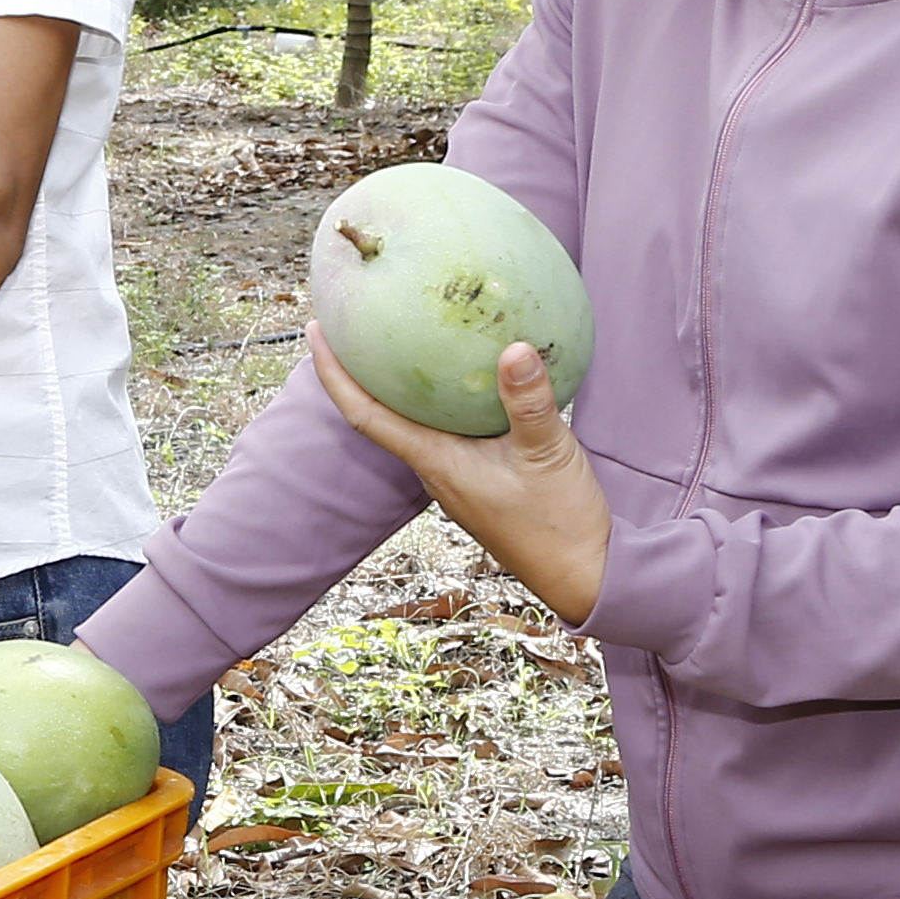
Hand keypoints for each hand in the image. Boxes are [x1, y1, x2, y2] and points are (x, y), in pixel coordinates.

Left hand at [307, 326, 610, 621]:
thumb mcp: (549, 454)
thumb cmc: (561, 524)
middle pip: (380, 414)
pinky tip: (467, 377)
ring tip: (399, 338)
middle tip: (352, 322)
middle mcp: (437, 470)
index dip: (334, 374)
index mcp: (437, 463)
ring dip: (401, 386)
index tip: (314, 332)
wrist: (585, 576)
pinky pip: (448, 431)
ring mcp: (457, 477)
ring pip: (415, 423)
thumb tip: (514, 348)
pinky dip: (443, 400)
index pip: (365, 415)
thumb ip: (529, 402)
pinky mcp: (480, 479)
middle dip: (360, 371)